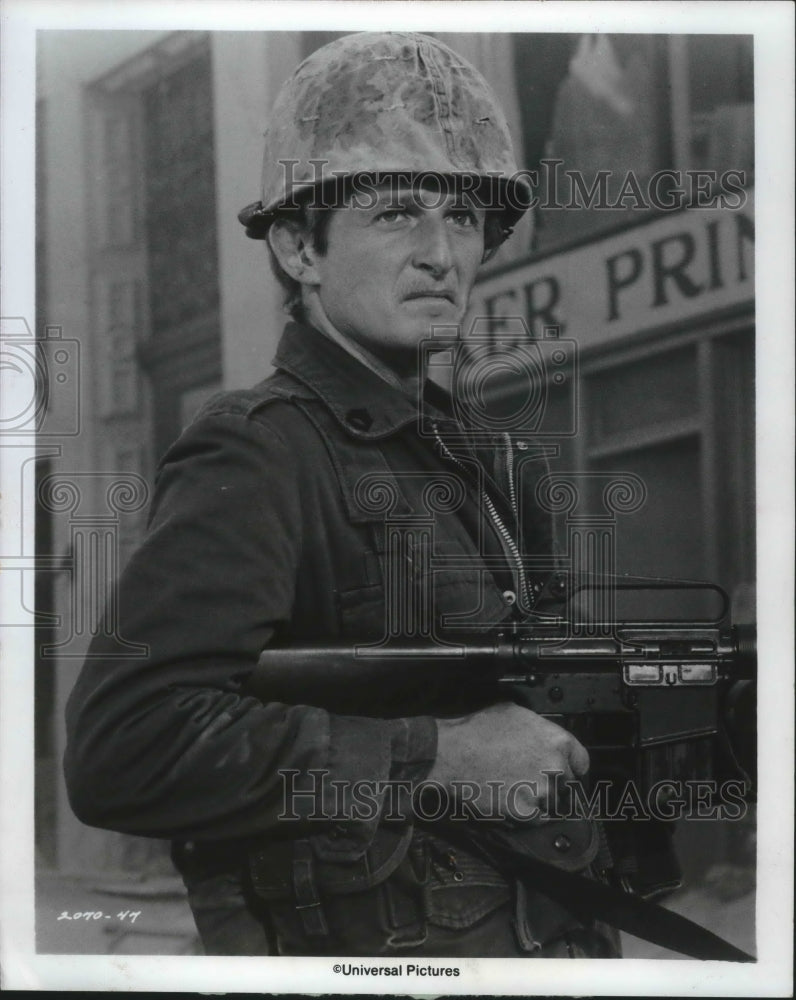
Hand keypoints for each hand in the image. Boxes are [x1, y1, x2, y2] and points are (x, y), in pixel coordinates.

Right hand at [426, 702, 588, 822]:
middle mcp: (555, 768)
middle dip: (554, 782)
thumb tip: (544, 735)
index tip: (564, 770)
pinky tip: (511, 798)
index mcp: (557, 741)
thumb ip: (539, 728)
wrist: (453, 754)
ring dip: (540, 799)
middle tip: (531, 778)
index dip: (571, 766)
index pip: (581, 762)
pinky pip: (537, 818)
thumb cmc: (478, 731)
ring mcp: (543, 793)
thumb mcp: (515, 714)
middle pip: (567, 784)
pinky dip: (527, 813)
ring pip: (553, 802)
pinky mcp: (527, 813)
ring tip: (518, 788)